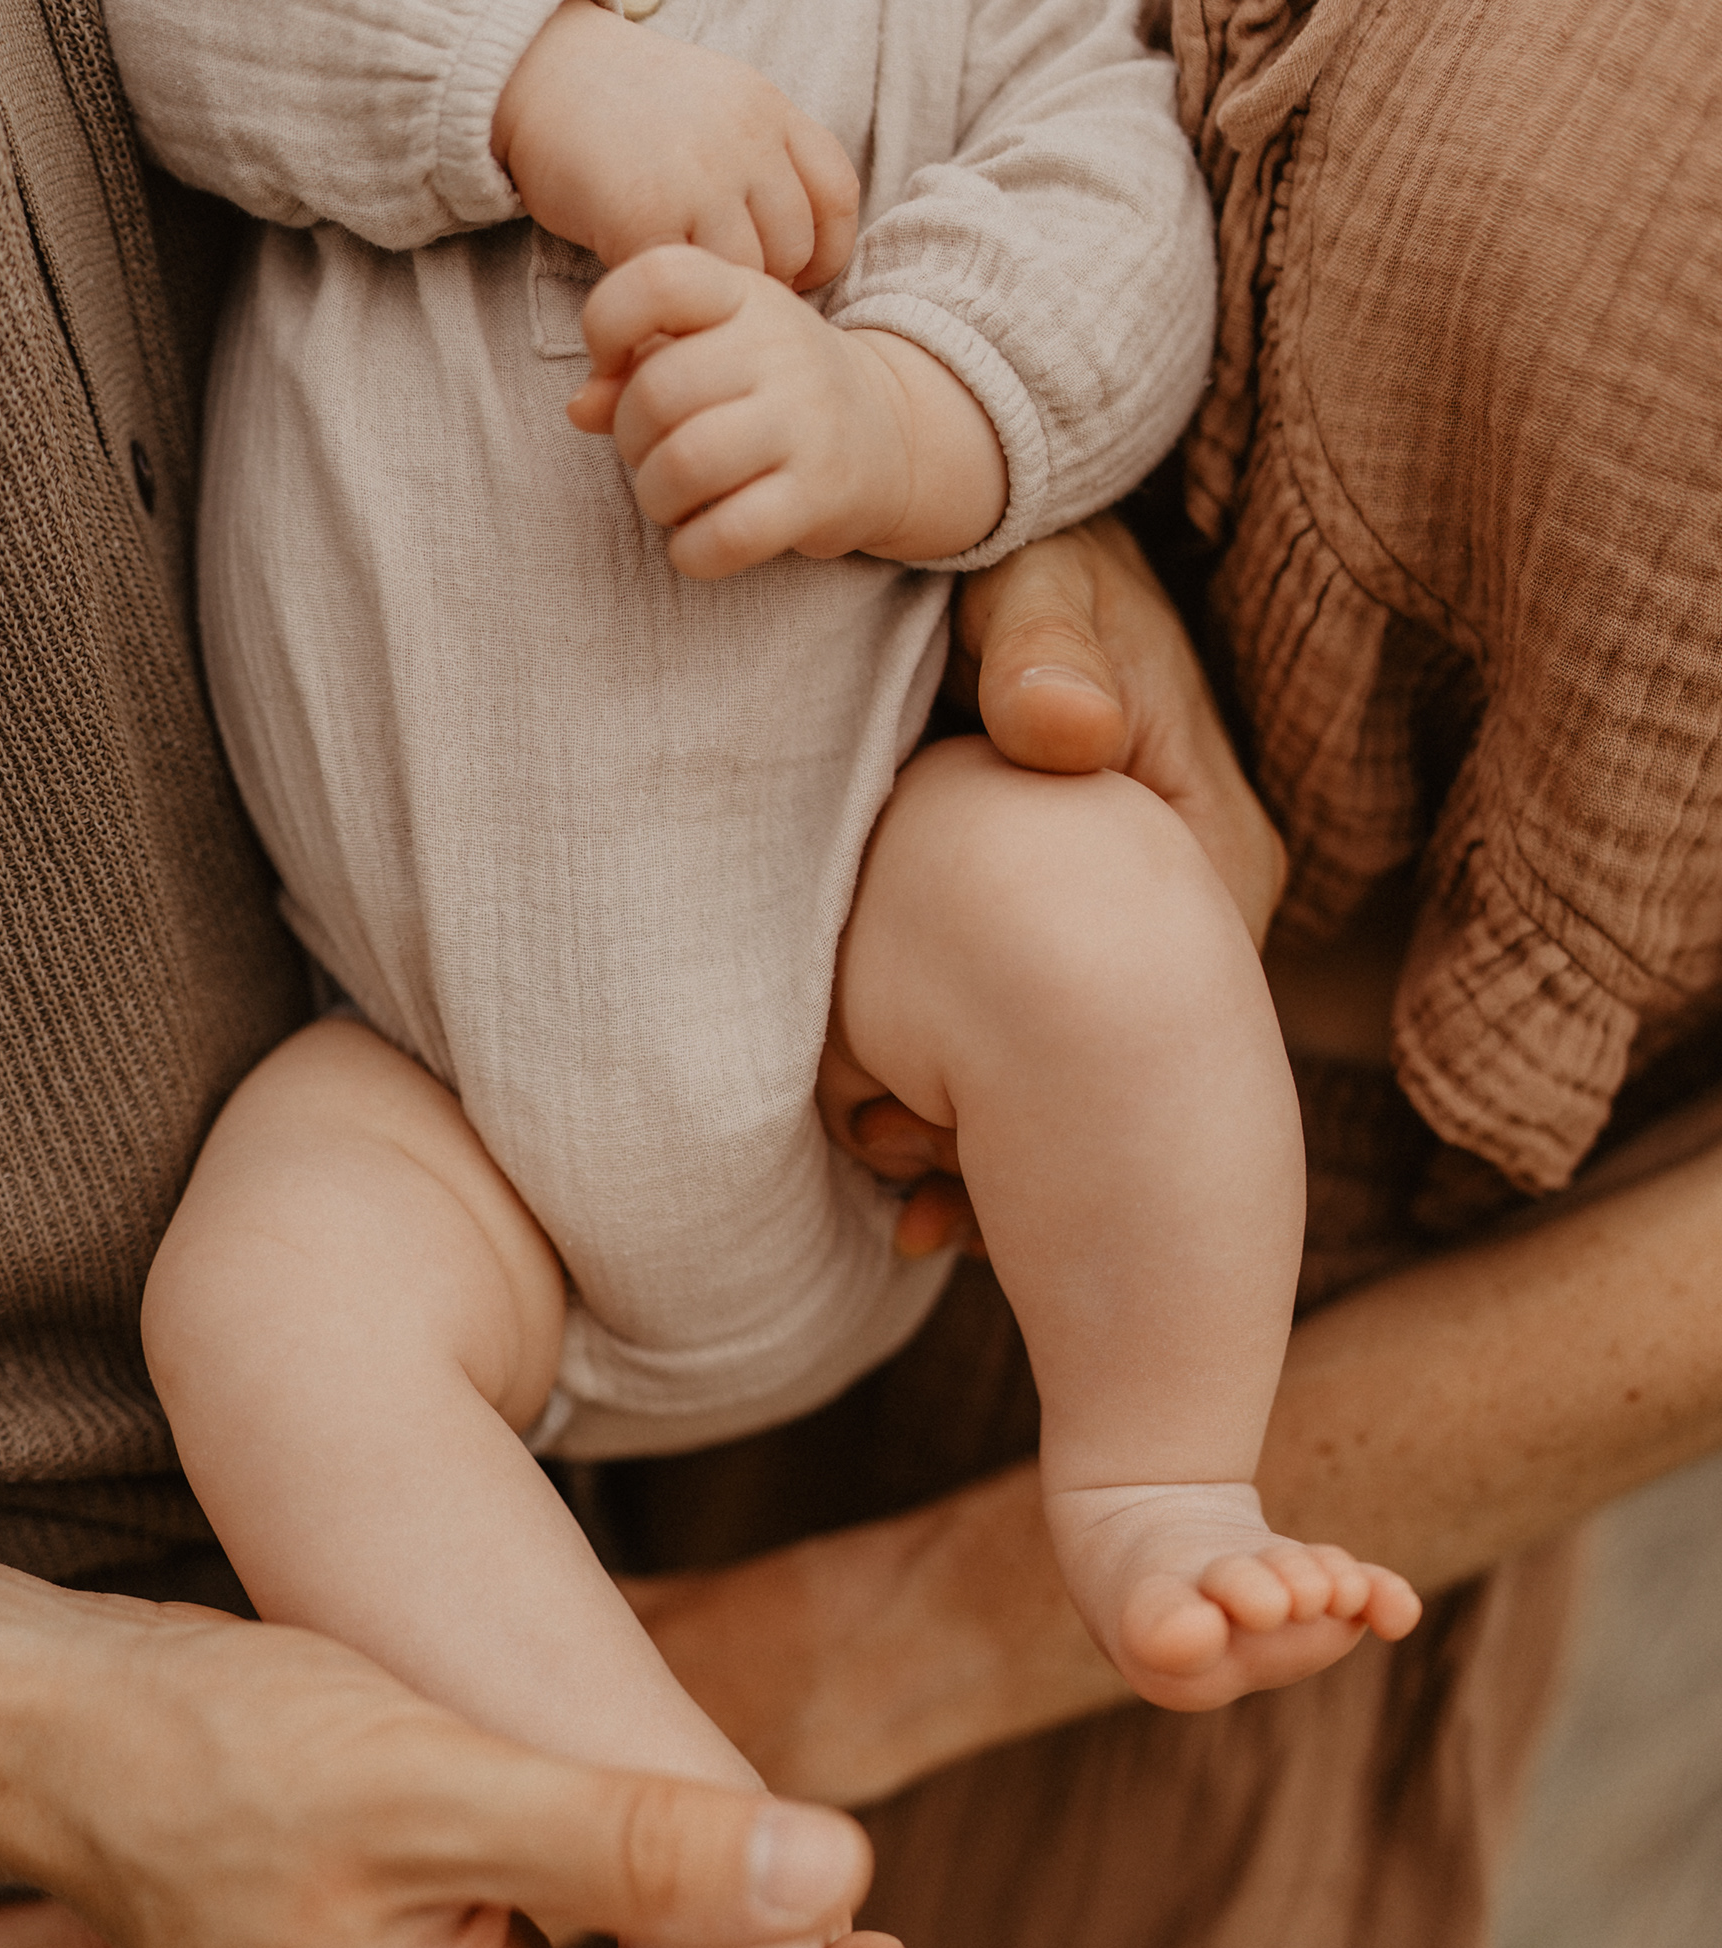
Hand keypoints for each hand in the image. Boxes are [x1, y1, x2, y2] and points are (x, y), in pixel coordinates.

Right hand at [492, 0, 857, 288]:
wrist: (541, 73)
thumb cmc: (628, 111)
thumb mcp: (718, 110)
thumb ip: (763, 162)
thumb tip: (802, 255)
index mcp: (768, 109)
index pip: (838, 195)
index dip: (824, 249)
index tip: (790, 271)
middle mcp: (745, 137)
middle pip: (795, 248)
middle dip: (765, 280)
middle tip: (719, 286)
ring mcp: (699, 175)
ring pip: (747, 277)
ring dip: (716, 299)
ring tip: (684, 289)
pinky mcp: (647, 214)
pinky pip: (686, 288)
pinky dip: (670, 302)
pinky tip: (648, 287)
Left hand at [571, 248, 1005, 577]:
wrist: (889, 434)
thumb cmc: (771, 391)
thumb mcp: (711, 352)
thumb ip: (636, 367)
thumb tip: (580, 408)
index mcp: (742, 296)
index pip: (658, 279)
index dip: (607, 322)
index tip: (613, 364)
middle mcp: (778, 348)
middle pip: (657, 393)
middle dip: (630, 440)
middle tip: (648, 456)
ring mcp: (804, 420)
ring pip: (686, 464)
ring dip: (655, 497)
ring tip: (670, 500)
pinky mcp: (819, 493)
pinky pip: (731, 533)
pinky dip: (693, 551)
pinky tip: (695, 544)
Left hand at [818, 516, 1291, 1258]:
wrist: (1014, 571)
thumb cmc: (1039, 575)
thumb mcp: (1051, 587)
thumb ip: (1049, 645)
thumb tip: (1058, 727)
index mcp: (1212, 847)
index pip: (1156, 1000)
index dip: (1055, 1085)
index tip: (949, 1138)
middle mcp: (1185, 922)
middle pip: (1107, 1070)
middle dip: (1016, 1151)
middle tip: (911, 1205)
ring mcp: (1127, 945)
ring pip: (1065, 1082)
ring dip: (984, 1147)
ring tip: (902, 1208)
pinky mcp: (1060, 954)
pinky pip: (1026, 1057)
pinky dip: (969, 1116)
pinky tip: (906, 1192)